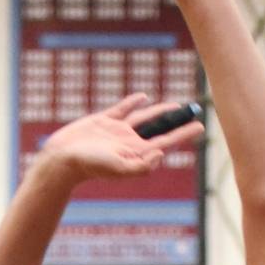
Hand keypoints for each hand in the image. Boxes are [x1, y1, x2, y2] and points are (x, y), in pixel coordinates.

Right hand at [42, 94, 203, 181]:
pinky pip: (123, 109)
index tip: (201, 126)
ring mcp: (118, 132)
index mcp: (137, 153)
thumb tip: (162, 153)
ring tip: (176, 107)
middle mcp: (131, 143)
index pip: (166, 141)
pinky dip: (134, 102)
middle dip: (178, 122)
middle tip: (194, 113)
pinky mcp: (104, 122)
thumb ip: (141, 165)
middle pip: (160, 129)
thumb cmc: (89, 166)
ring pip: (145, 118)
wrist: (63, 159)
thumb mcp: (117, 168)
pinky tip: (143, 97)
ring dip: (160, 112)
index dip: (184, 134)